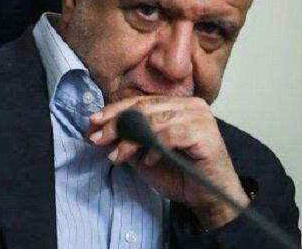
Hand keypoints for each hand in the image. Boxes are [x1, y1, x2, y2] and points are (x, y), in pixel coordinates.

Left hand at [86, 96, 249, 228]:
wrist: (208, 198)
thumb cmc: (179, 174)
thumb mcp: (144, 154)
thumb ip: (125, 139)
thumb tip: (95, 131)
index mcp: (176, 104)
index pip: (139, 101)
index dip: (114, 111)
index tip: (93, 122)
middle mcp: (189, 105)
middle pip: (143, 109)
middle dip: (116, 124)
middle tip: (97, 138)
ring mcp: (199, 116)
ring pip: (153, 121)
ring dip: (130, 140)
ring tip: (116, 156)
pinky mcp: (205, 132)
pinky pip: (170, 135)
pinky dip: (154, 148)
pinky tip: (148, 161)